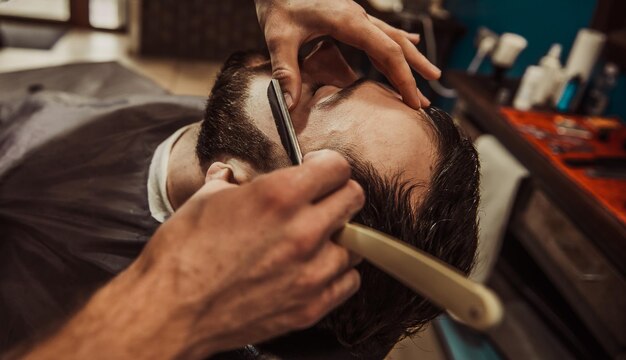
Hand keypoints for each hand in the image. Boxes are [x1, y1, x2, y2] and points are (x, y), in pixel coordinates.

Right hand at [24, 150, 363, 359]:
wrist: (169, 311)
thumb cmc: (181, 255)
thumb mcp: (205, 200)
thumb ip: (231, 181)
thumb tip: (231, 174)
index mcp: (279, 196)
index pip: (337, 166)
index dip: (328, 164)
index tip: (318, 171)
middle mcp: (303, 231)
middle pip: (353, 198)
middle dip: (338, 193)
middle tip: (322, 200)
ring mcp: (311, 272)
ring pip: (356, 242)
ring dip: (339, 236)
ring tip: (317, 239)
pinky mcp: (310, 305)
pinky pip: (348, 281)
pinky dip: (336, 273)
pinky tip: (315, 269)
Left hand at [254, 0, 440, 109]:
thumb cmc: (278, 1)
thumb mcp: (278, 37)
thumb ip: (286, 71)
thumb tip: (289, 105)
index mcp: (348, 21)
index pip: (387, 52)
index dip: (403, 78)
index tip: (411, 102)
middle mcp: (358, 17)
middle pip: (396, 46)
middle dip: (413, 74)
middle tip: (425, 102)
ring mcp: (356, 15)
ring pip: (392, 38)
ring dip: (411, 59)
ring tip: (431, 76)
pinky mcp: (349, 15)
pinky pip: (381, 31)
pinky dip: (398, 42)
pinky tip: (410, 42)